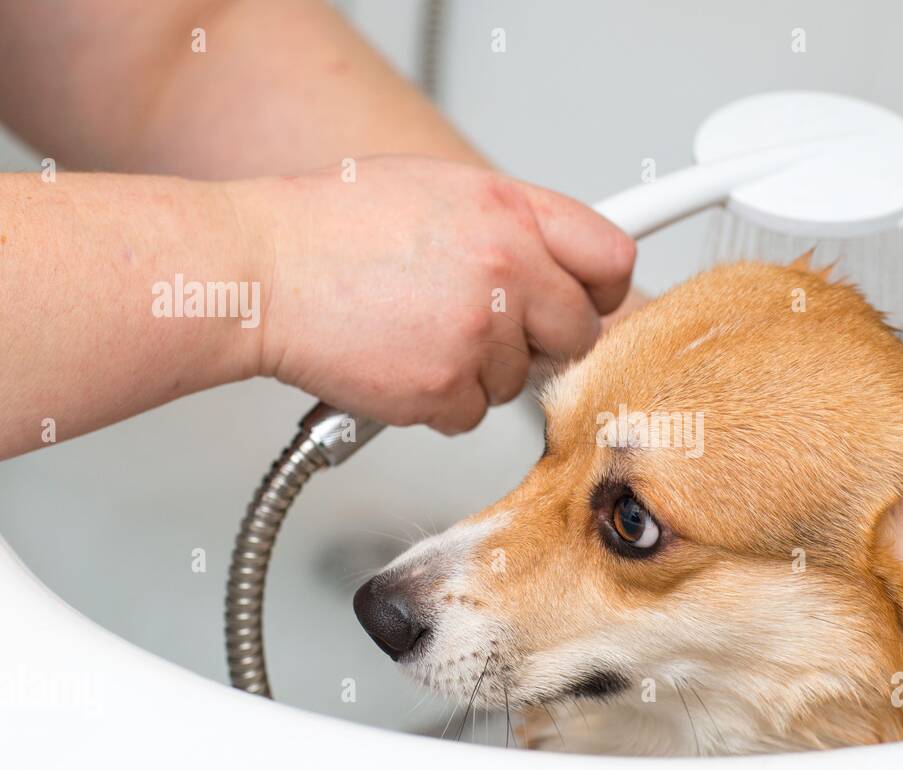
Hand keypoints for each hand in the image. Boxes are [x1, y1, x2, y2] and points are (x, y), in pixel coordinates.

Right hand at [230, 157, 634, 432]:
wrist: (259, 272)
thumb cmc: (333, 228)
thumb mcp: (440, 190)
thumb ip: (511, 226)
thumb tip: (558, 263)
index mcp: (509, 211)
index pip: (610, 258)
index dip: (602, 287)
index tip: (589, 299)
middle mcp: (504, 269)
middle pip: (579, 332)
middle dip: (543, 339)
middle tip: (492, 326)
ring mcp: (476, 333)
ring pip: (520, 379)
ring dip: (481, 369)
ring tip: (418, 329)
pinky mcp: (443, 388)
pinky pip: (473, 413)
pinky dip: (440, 400)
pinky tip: (400, 361)